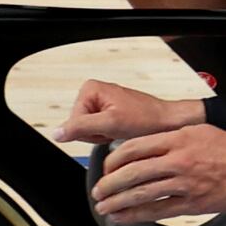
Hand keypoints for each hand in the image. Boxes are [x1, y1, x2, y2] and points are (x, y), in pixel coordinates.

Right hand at [58, 78, 206, 146]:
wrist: (167, 122)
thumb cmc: (147, 118)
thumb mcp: (111, 123)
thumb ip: (81, 127)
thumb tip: (58, 133)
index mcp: (90, 89)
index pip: (72, 121)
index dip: (90, 131)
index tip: (110, 126)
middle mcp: (93, 94)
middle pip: (78, 126)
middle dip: (97, 134)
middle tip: (117, 129)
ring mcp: (100, 105)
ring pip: (87, 132)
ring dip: (103, 136)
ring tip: (121, 129)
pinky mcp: (108, 114)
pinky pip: (97, 133)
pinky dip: (108, 136)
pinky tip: (121, 131)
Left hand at [88, 116, 225, 222]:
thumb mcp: (199, 131)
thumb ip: (171, 138)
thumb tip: (141, 149)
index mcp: (178, 138)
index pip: (134, 149)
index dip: (114, 161)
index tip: (107, 169)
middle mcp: (179, 159)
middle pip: (132, 172)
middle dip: (109, 185)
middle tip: (97, 192)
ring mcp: (186, 182)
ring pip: (141, 192)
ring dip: (117, 202)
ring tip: (103, 207)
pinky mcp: (194, 202)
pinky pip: (158, 210)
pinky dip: (136, 215)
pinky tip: (123, 216)